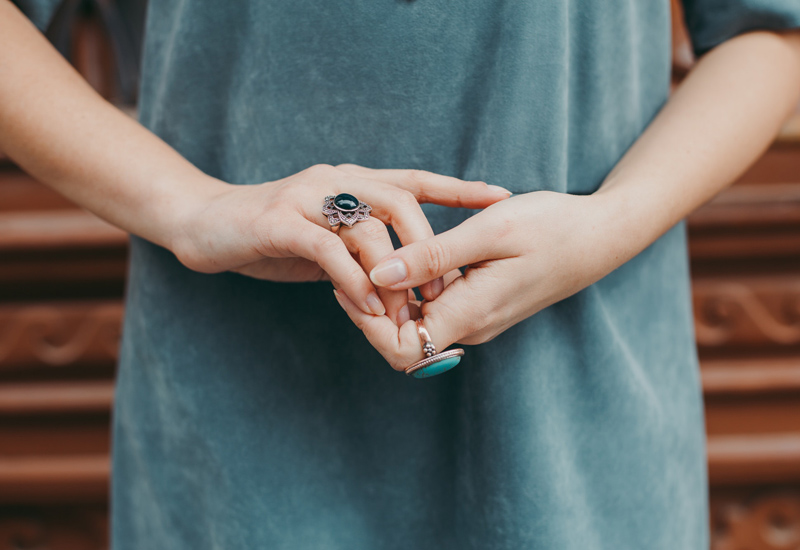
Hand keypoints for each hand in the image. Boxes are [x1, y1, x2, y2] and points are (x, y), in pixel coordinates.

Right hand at [170, 163, 511, 323]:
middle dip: (431, 247)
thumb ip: (361, 248)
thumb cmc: (271, 235)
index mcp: (351, 181)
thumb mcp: (326, 238)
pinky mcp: (278, 222)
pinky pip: (328, 250)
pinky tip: (368, 308)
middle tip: (444, 292)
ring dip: (394, 274)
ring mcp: (306, 198)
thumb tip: (403, 281)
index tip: (501, 196)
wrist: (203, 224)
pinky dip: (354, 281)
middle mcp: (334, 181)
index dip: (459, 187)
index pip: (415, 180)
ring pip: (368, 227)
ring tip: (407, 313)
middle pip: (401, 201)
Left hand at [333, 190, 626, 368]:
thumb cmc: (550, 227)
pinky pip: (432, 306)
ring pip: (414, 320)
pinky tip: (403, 251)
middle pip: (401, 338)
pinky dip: (410, 284)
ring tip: (368, 247)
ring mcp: (475, 317)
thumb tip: (377, 275)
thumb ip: (432, 256)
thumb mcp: (489, 232)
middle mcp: (470, 325)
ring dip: (387, 292)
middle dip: (369, 305)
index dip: (367, 322)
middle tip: (350, 256)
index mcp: (470, 313)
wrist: (598, 235)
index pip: (401, 349)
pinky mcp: (478, 304)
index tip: (349, 279)